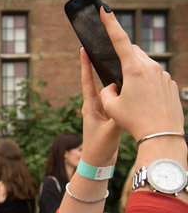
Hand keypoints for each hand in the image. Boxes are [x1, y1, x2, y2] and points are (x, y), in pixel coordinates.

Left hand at [79, 47, 120, 166]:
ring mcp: (103, 111)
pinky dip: (121, 93)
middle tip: (105, 49)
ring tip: (120, 64)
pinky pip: (116, 100)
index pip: (87, 82)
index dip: (85, 66)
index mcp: (90, 107)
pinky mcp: (110, 117)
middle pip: (98, 82)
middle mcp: (95, 106)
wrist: (98, 163)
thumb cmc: (99, 147)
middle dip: (101, 66)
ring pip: (109, 91)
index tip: (82, 49)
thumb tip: (122, 100)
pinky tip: (129, 86)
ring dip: (114, 79)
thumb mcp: (109, 131)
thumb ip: (116, 116)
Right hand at [98, 7, 183, 140]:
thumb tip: (111, 85)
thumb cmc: (135, 121)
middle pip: (133, 52)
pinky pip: (155, 77)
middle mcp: (151, 68)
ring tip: (131, 95)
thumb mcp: (111, 107)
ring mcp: (164, 75)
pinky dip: (146, 84)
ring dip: (135, 73)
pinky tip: (144, 102)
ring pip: (145, 65)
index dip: (110, 24)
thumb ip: (106, 91)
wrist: (162, 135)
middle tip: (116, 74)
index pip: (119, 41)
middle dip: (123, 57)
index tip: (105, 11)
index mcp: (134, 69)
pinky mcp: (170, 84)